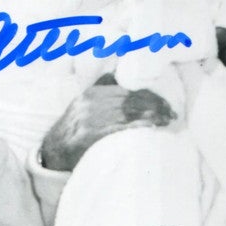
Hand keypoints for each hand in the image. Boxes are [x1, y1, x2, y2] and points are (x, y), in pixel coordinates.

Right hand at [39, 75, 176, 172]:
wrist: (53, 151)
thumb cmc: (75, 128)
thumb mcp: (84, 103)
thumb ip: (102, 88)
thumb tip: (121, 74)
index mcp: (92, 93)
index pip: (128, 90)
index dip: (151, 95)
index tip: (166, 103)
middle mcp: (90, 103)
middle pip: (131, 101)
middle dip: (156, 106)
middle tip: (172, 114)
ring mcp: (88, 119)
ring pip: (128, 113)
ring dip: (152, 116)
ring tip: (168, 121)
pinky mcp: (88, 136)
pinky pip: (118, 129)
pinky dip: (137, 127)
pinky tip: (152, 128)